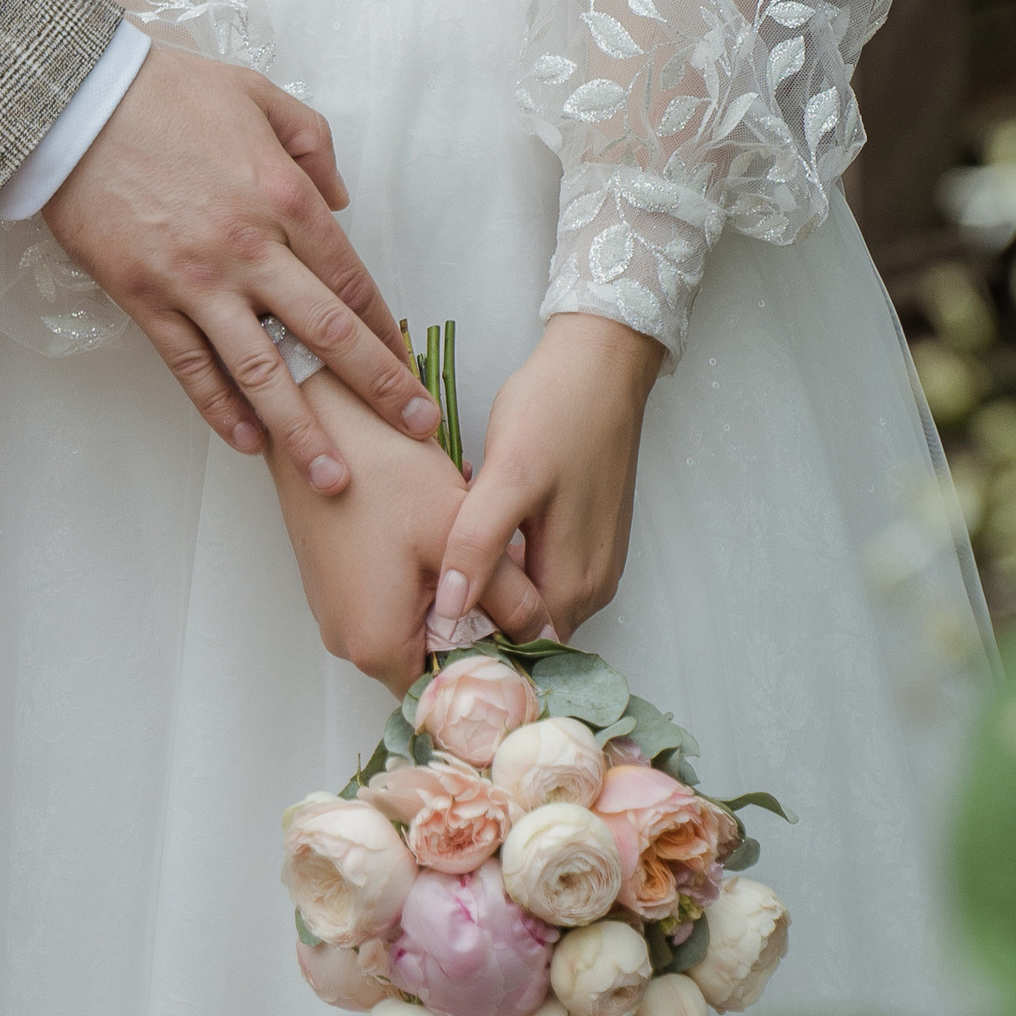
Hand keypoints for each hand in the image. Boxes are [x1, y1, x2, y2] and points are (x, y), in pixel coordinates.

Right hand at [42, 40, 439, 491]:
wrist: (75, 100)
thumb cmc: (165, 91)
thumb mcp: (257, 92)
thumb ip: (312, 142)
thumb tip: (338, 198)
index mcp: (285, 197)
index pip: (351, 282)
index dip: (386, 331)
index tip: (410, 368)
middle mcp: (251, 248)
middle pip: (327, 336)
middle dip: (379, 390)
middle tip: (416, 432)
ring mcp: (197, 280)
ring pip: (263, 370)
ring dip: (303, 431)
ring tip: (334, 479)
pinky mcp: (146, 298)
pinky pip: (191, 367)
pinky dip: (220, 410)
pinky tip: (248, 442)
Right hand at [266, 373, 550, 694]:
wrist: (319, 419)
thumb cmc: (381, 472)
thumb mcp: (458, 532)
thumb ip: (511, 597)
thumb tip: (548, 636)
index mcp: (377, 646)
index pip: (451, 694)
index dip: (496, 670)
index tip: (525, 633)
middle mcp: (348, 642)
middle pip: (432, 661)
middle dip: (475, 625)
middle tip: (503, 579)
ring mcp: (336, 613)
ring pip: (413, 629)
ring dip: (450, 599)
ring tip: (468, 545)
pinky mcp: (334, 585)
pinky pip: (389, 604)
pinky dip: (422, 582)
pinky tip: (436, 535)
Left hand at [426, 314, 662, 649]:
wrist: (599, 363)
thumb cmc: (556, 411)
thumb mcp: (509, 474)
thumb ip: (479, 544)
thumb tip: (449, 610)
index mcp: (575, 584)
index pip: (522, 653)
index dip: (472, 648)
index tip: (418, 632)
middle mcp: (590, 585)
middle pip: (526, 631)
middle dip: (475, 617)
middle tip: (416, 590)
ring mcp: (590, 559)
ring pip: (528, 599)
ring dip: (487, 586)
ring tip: (434, 560)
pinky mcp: (582, 534)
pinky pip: (537, 568)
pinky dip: (502, 559)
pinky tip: (469, 531)